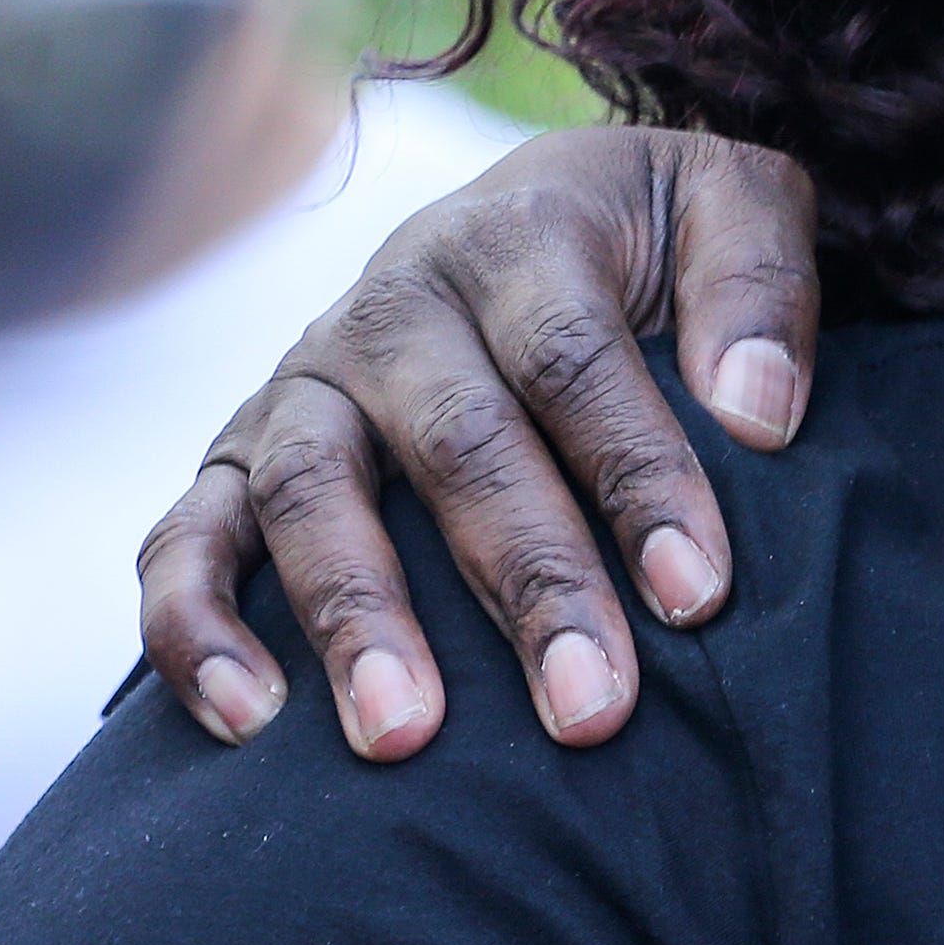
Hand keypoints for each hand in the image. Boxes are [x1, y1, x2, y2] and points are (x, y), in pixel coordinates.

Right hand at [137, 126, 819, 758]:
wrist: (539, 212)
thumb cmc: (655, 243)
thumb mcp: (732, 204)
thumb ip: (758, 284)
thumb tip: (755, 414)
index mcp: (517, 235)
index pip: (575, 360)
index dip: (636, 474)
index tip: (696, 592)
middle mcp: (395, 305)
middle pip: (456, 443)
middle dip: (525, 580)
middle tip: (590, 707)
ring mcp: (305, 382)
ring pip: (310, 495)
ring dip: (354, 619)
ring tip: (406, 740)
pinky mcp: (240, 454)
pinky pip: (185, 536)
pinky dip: (194, 626)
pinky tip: (248, 722)